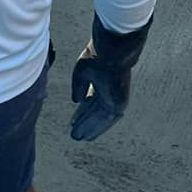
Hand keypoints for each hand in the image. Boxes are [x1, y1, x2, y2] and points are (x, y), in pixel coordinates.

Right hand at [70, 14, 151, 141]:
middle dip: (85, 123)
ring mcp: (115, 98)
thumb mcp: (81, 73)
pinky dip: (96, 129)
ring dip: (89, 128)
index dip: (82, 112)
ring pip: (100, 118)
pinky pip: (105, 121)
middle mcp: (110, 92)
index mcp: (102, 81)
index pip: (91, 101)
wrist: (111, 53)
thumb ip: (79, 87)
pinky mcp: (118, 104)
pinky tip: (87, 136)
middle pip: (96, 112)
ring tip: (77, 138)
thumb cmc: (96, 57)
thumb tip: (77, 101)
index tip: (73, 122)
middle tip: (75, 134)